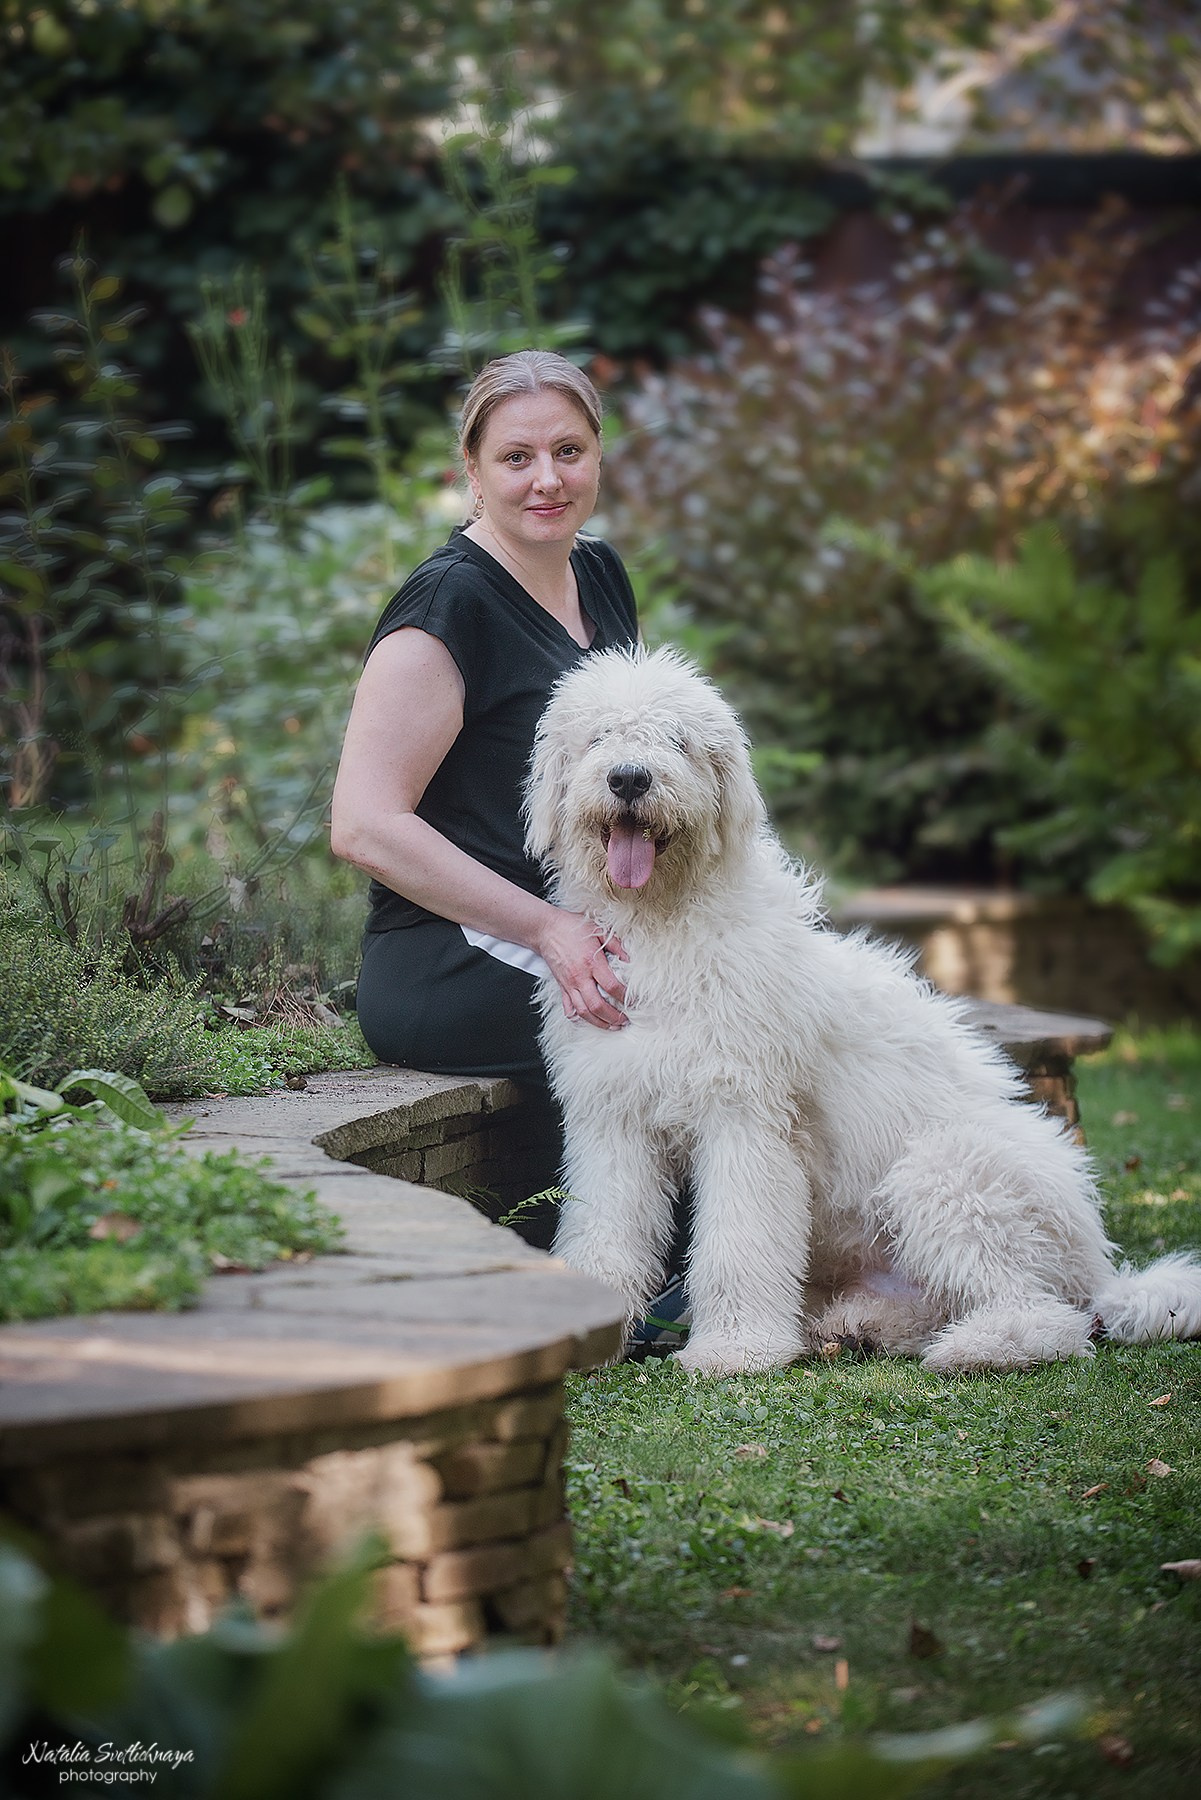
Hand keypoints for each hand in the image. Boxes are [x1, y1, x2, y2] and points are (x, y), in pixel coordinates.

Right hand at [539, 908, 629, 1029]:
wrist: (547, 930)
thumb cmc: (572, 928)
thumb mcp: (599, 930)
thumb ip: (616, 945)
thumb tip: (629, 959)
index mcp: (592, 962)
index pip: (611, 986)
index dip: (625, 997)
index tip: (634, 1001)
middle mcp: (580, 977)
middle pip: (597, 1006)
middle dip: (613, 1017)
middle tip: (625, 1021)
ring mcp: (569, 984)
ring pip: (583, 1012)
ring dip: (598, 1023)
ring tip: (611, 1026)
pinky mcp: (561, 987)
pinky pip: (568, 1007)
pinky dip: (577, 1018)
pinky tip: (587, 1021)